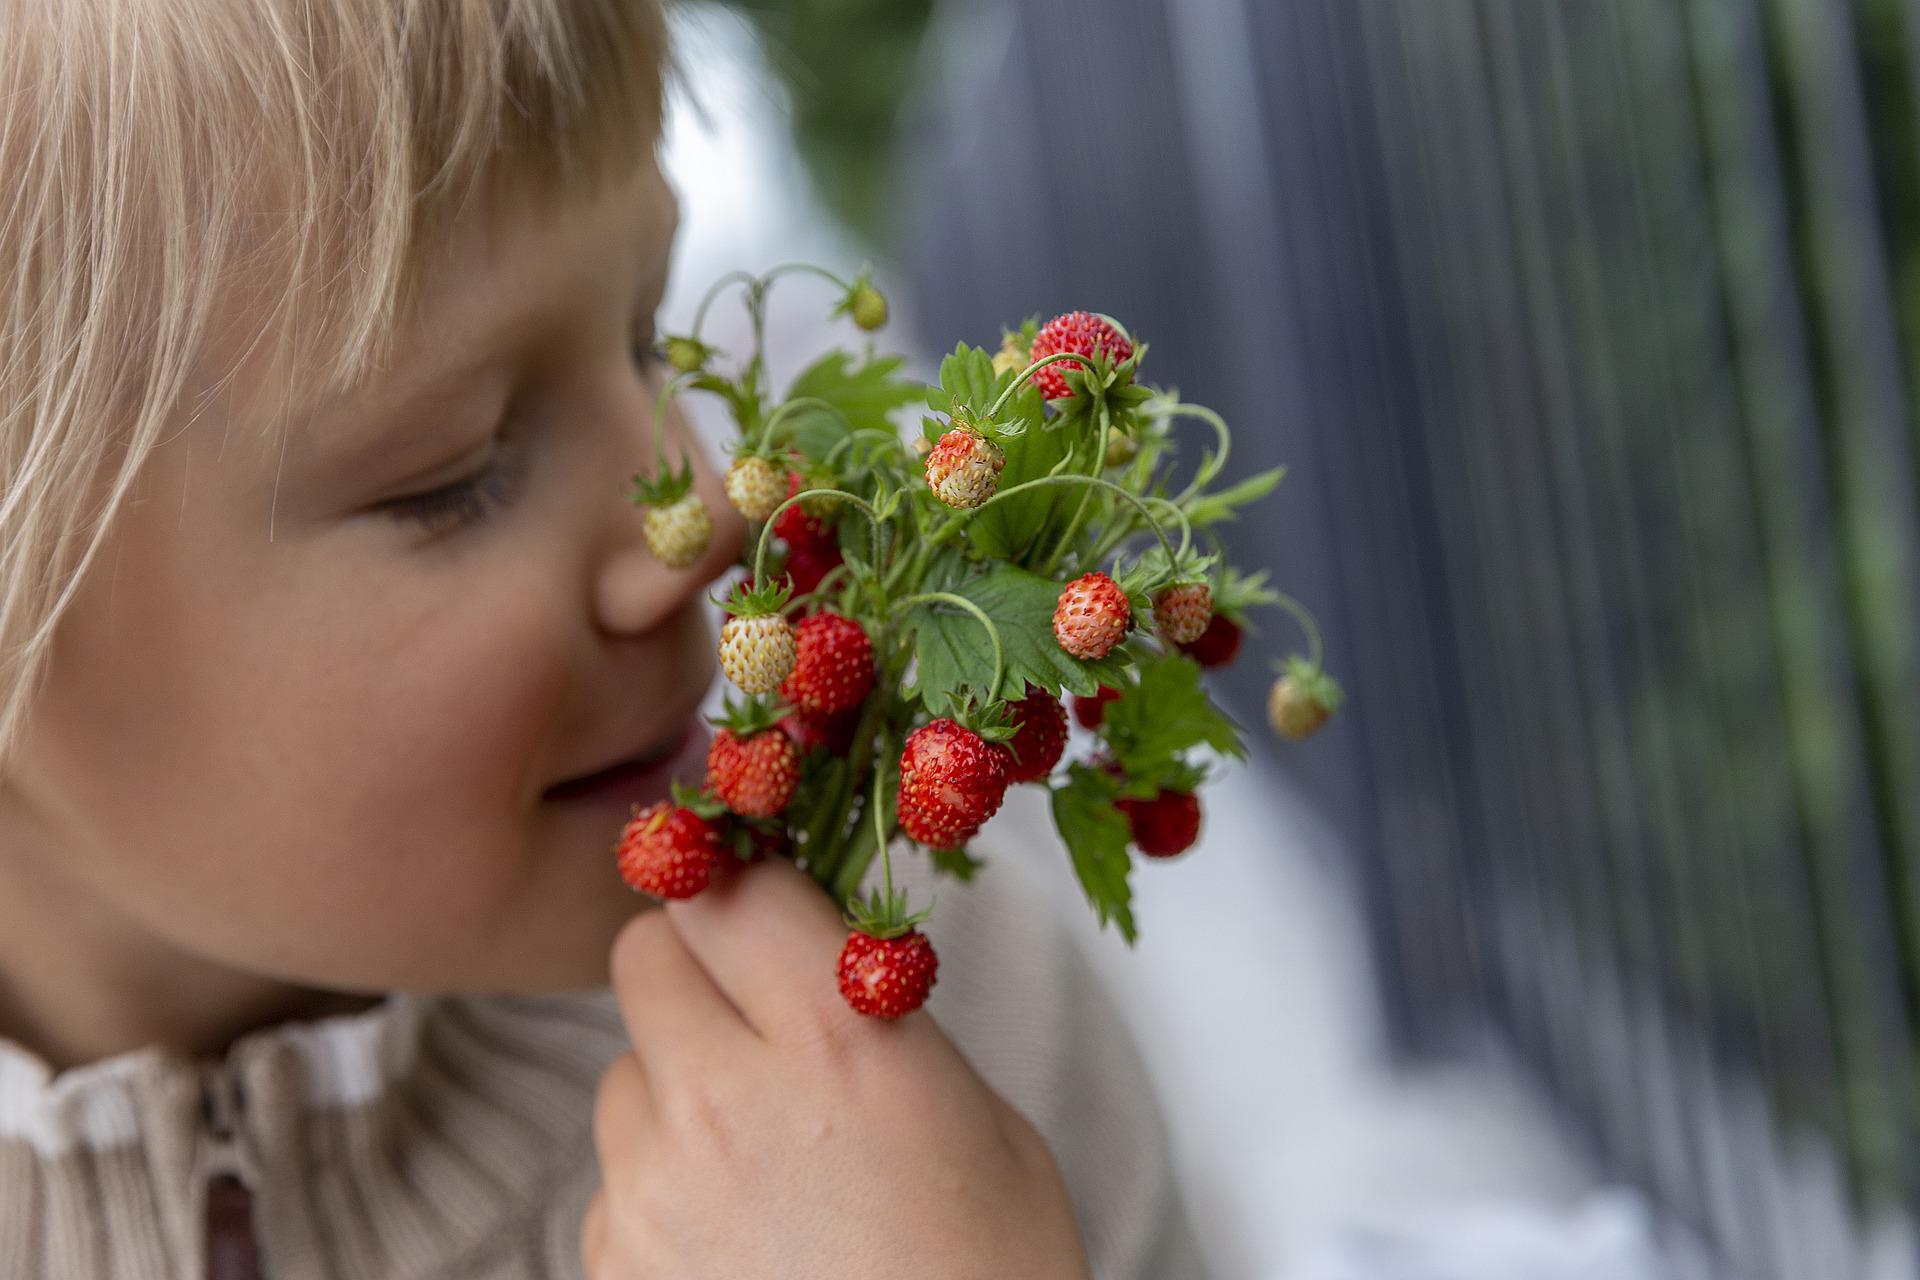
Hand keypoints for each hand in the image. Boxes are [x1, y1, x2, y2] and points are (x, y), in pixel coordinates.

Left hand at [581, 852, 1093, 1278]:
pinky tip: (735, 1238)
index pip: (731, 886)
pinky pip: (612, 1175)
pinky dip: (657, 1185)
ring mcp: (653, 1187)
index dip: (748, 888)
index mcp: (839, 1036)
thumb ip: (877, 1021)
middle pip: (645, 953)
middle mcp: (724, 1096)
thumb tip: (809, 961)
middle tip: (753, 1018)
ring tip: (759, 1161)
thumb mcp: (978, 1119)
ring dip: (673, 1086)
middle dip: (695, 968)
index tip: (768, 909)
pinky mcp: (614, 1262)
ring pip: (621, 1068)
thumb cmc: (991, 1278)